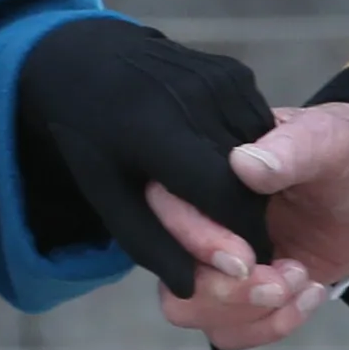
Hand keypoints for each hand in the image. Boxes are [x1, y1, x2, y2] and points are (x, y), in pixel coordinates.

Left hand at [14, 16, 276, 291]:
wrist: (86, 60)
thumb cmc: (91, 140)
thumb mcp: (108, 197)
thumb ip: (152, 244)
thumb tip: (194, 289)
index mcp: (154, 128)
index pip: (223, 196)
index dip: (238, 237)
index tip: (239, 265)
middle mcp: (194, 94)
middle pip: (249, 180)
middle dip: (247, 221)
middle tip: (232, 242)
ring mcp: (219, 77)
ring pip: (262, 154)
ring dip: (253, 190)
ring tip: (218, 200)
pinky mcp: (234, 71)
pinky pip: (259, 128)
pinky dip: (253, 157)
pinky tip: (221, 164)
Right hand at [151, 102, 348, 349]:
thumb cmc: (343, 150)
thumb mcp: (326, 140)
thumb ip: (289, 150)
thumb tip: (244, 164)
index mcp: (205, 171)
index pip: (166, 209)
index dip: (196, 241)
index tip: (245, 259)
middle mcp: (200, 219)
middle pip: (174, 276)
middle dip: (227, 292)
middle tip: (285, 280)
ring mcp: (217, 261)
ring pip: (193, 311)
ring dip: (250, 313)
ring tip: (303, 280)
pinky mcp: (242, 292)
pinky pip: (230, 331)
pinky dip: (272, 325)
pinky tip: (312, 292)